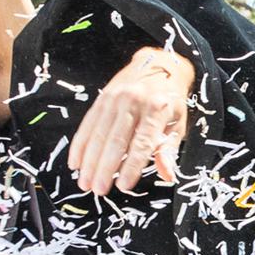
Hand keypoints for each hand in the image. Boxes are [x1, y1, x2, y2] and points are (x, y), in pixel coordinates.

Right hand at [68, 47, 194, 194]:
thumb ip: (169, 150)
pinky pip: (87, 124)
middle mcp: (133, 101)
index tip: (123, 186)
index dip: (131, 166)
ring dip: (89, 161)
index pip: (142, 143)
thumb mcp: (178, 123)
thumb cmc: (170, 101)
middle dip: (105, 168)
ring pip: (98, 134)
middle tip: (98, 189)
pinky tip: (75, 162)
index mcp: (156, 108)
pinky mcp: (101, 98)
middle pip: (116, 140)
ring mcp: (114, 98)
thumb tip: (168, 175)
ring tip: (84, 182)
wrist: (157, 65)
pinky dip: (80, 145)